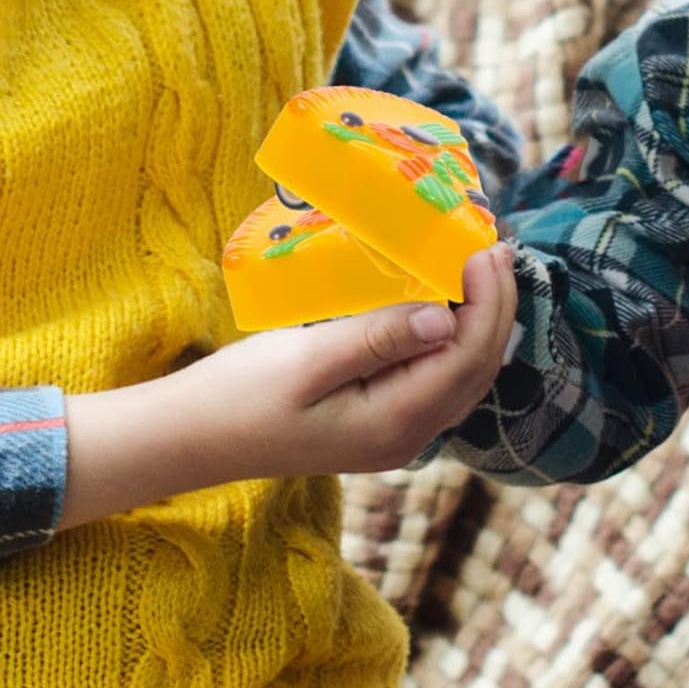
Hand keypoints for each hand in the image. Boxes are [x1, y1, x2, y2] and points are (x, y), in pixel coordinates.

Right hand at [60, 242, 517, 528]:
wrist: (190, 438)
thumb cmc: (240, 395)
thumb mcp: (306, 360)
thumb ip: (378, 340)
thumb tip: (445, 318)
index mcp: (394, 423)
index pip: (467, 360)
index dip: (487, 305)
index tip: (485, 252)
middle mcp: (407, 436)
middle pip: (476, 370)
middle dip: (496, 309)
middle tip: (498, 249)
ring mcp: (395, 433)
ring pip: (462, 377)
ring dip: (480, 323)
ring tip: (485, 270)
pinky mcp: (380, 420)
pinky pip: (437, 379)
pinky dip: (455, 339)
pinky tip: (450, 305)